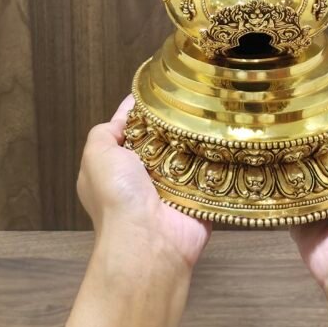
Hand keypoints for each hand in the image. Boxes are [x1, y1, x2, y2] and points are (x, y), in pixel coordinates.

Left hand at [77, 95, 210, 272]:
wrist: (148, 242)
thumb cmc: (117, 196)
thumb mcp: (96, 156)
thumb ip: (104, 132)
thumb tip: (124, 121)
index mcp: (118, 163)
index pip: (131, 126)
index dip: (142, 105)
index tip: (161, 84)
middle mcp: (147, 173)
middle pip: (165, 134)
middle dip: (176, 116)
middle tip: (196, 92)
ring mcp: (175, 184)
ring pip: (191, 148)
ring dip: (201, 133)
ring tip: (218, 106)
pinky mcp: (201, 195)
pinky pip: (213, 168)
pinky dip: (220, 155)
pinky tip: (231, 133)